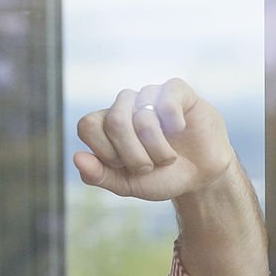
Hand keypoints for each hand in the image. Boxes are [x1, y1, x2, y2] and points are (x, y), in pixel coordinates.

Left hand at [74, 78, 234, 201]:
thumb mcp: (126, 184)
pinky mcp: (176, 90)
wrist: (199, 176)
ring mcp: (149, 95)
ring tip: (167, 158)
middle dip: (133, 155)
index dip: (104, 151)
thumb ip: (98, 175)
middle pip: (114, 122)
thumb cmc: (159, 178)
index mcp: (106, 126)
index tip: (122, 166)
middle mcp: (124, 106)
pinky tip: (180, 131)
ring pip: (142, 117)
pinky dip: (173, 125)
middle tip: (147, 167)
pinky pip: (166, 102)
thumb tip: (76, 157)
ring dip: (157, 149)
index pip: (87, 125)